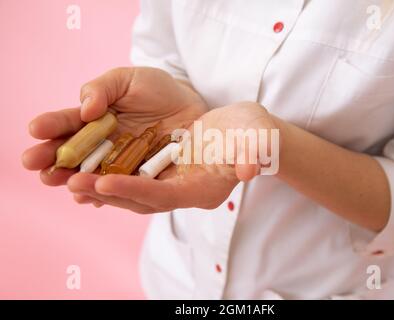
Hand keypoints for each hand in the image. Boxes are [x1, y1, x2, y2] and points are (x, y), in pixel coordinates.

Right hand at [22, 67, 207, 188]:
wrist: (192, 106)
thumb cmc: (158, 91)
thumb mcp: (128, 79)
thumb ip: (101, 89)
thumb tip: (85, 111)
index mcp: (94, 120)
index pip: (68, 124)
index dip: (51, 126)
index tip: (36, 128)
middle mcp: (102, 146)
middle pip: (73, 155)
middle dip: (51, 159)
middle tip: (33, 162)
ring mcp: (120, 164)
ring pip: (93, 176)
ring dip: (75, 180)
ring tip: (61, 181)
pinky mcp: (142, 178)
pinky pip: (123, 189)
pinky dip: (106, 195)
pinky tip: (90, 198)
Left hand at [63, 102, 276, 213]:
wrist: (243, 130)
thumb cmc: (252, 132)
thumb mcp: (257, 136)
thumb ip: (254, 150)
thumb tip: (249, 167)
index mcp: (204, 190)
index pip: (166, 196)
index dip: (137, 190)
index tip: (104, 182)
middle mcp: (183, 193)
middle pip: (140, 199)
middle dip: (106, 191)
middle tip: (70, 181)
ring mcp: (170, 185)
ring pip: (129, 190)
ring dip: (98, 185)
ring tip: (65, 177)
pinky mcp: (160, 173)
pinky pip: (128, 178)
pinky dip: (105, 175)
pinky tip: (80, 169)